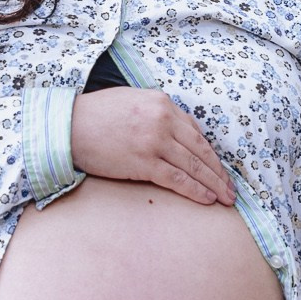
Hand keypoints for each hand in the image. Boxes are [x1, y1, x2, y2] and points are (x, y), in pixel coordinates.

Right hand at [70, 87, 236, 205]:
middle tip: (232, 188)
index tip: (219, 167)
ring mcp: (155, 141)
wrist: (68, 127)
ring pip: (194, 166)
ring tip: (225, 198)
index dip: (210, 153)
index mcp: (162, 103)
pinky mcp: (144, 162)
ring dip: (213, 184)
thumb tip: (179, 132)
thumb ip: (158, 112)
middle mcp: (163, 120)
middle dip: (219, 172)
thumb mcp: (133, 100)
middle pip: (200, 150)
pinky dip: (195, 190)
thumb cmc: (96, 114)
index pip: (195, 131)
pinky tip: (207, 199)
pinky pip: (177, 179)